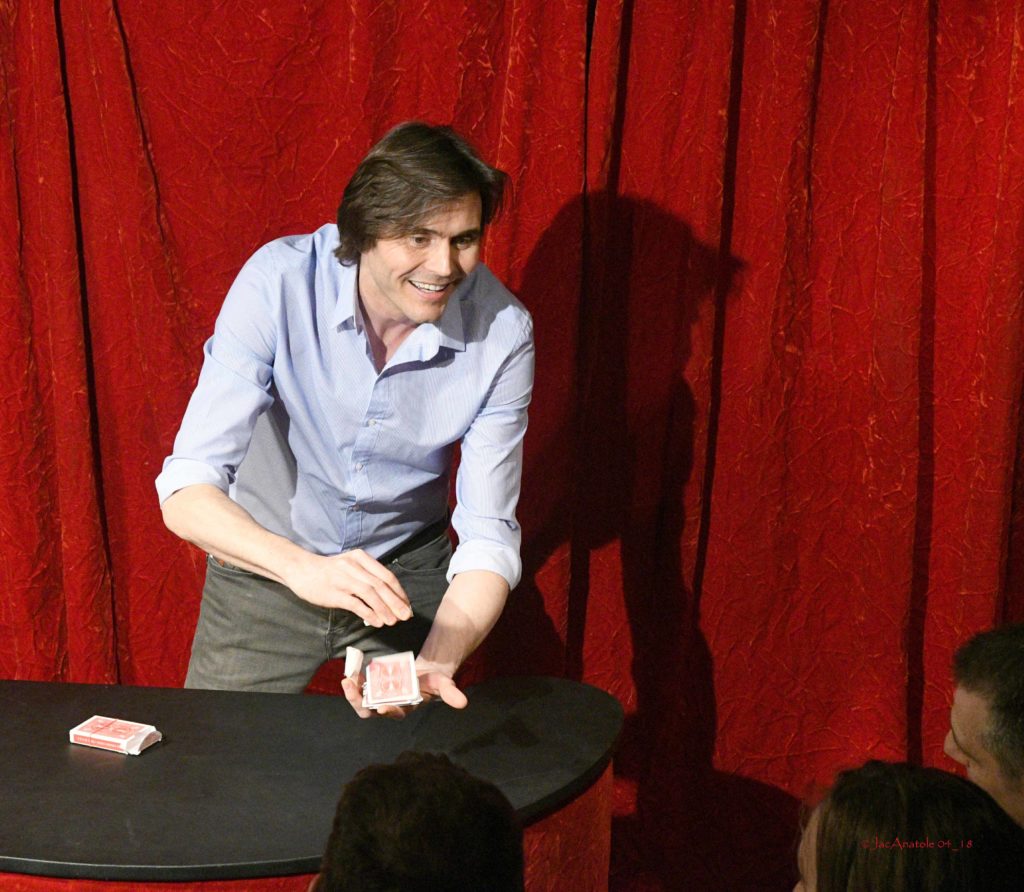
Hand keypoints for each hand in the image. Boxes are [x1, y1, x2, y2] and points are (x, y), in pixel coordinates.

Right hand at [287, 550, 411, 626]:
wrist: (300, 568)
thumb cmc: (328, 570)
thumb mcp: (350, 565)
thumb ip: (366, 577)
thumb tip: (387, 597)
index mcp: (361, 558)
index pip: (386, 576)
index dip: (399, 592)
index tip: (406, 605)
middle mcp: (354, 566)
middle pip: (381, 585)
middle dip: (396, 602)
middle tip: (406, 616)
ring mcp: (343, 579)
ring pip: (371, 594)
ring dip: (385, 609)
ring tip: (393, 621)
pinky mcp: (334, 593)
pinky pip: (356, 604)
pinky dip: (369, 613)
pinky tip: (377, 622)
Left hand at [340, 661, 467, 719]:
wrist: (424, 673)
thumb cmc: (434, 681)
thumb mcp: (443, 683)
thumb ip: (450, 693)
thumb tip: (463, 703)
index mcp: (406, 707)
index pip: (395, 713)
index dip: (388, 711)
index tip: (382, 707)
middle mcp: (389, 705)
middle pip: (369, 711)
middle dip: (358, 702)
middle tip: (350, 689)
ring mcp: (379, 696)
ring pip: (361, 701)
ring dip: (352, 692)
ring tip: (347, 679)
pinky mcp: (373, 686)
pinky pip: (359, 687)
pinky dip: (354, 681)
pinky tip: (351, 671)